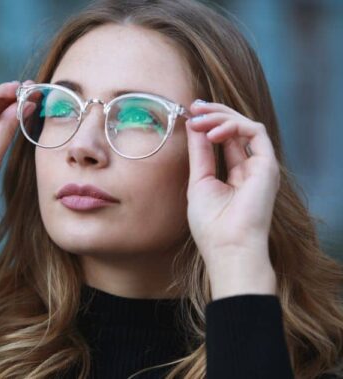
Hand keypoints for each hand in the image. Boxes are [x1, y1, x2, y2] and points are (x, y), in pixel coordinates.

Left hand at [185, 99, 279, 299]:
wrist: (228, 247)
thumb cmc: (211, 224)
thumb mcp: (199, 181)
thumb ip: (200, 152)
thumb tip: (194, 125)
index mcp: (234, 175)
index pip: (224, 140)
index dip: (209, 123)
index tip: (190, 113)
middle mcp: (250, 168)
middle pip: (235, 129)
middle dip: (214, 113)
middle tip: (194, 106)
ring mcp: (260, 166)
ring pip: (246, 126)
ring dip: (221, 117)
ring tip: (199, 119)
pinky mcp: (268, 165)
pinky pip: (255, 132)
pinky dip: (233, 126)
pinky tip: (214, 133)